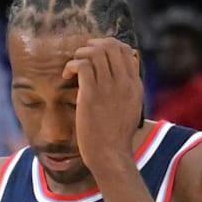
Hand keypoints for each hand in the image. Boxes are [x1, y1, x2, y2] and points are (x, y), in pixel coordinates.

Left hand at [64, 38, 144, 177]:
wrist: (111, 156)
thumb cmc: (116, 137)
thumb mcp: (131, 109)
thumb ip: (128, 90)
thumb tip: (124, 73)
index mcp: (134, 85)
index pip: (126, 50)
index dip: (108, 46)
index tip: (95, 55)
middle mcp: (124, 83)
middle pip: (111, 46)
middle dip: (92, 46)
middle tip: (81, 57)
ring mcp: (108, 88)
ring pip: (95, 52)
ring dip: (80, 54)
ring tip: (73, 68)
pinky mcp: (91, 96)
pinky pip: (81, 65)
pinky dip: (71, 65)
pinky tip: (66, 76)